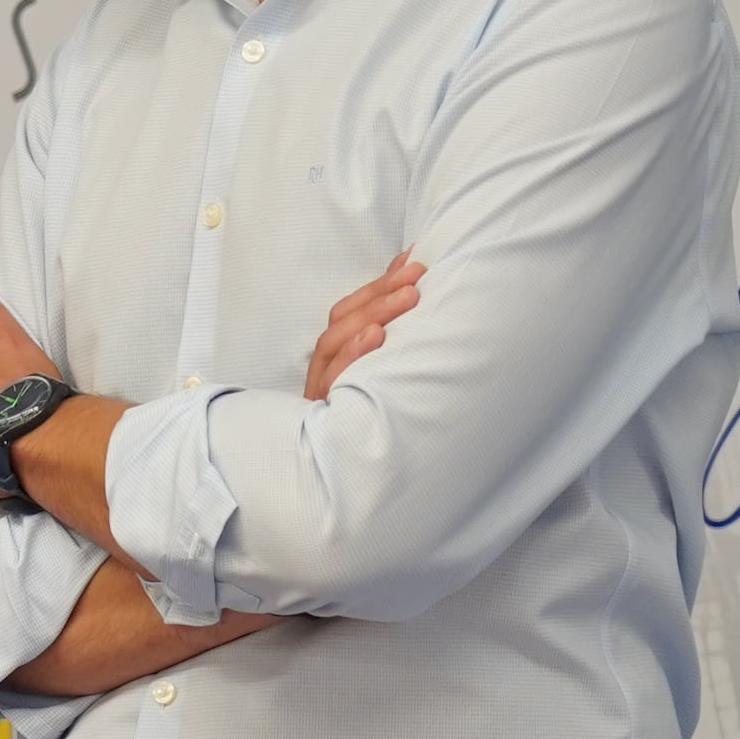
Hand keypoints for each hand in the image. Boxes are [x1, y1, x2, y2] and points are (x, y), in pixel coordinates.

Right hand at [303, 251, 419, 396]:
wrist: (374, 476)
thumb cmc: (387, 401)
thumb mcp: (393, 355)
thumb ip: (393, 310)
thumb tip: (409, 262)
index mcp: (339, 353)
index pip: (350, 309)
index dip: (380, 283)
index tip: (413, 263)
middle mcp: (326, 367)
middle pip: (341, 321)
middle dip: (379, 294)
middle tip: (416, 275)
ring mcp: (322, 390)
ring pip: (333, 343)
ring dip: (371, 315)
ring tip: (406, 297)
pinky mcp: (325, 410)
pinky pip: (332, 378)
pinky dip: (352, 354)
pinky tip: (375, 336)